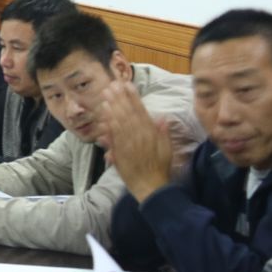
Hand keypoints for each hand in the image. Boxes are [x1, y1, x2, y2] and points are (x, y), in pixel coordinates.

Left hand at [99, 80, 172, 200]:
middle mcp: (140, 136)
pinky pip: (114, 136)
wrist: (151, 186)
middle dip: (120, 98)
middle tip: (112, 85)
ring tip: (106, 95)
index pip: (141, 111)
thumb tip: (162, 117)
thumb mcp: (167, 149)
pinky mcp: (120, 152)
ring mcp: (129, 144)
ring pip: (120, 122)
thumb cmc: (160, 168)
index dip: (133, 97)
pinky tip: (104, 115)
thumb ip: (163, 133)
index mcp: (151, 133)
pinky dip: (109, 124)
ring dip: (113, 107)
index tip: (127, 85)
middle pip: (128, 113)